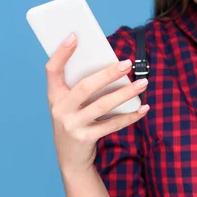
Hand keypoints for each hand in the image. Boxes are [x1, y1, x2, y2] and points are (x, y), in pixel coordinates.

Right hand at [45, 34, 149, 172]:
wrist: (70, 160)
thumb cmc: (74, 123)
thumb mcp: (70, 106)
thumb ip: (82, 88)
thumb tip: (112, 68)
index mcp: (54, 97)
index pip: (52, 70)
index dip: (61, 53)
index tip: (75, 36)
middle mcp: (60, 110)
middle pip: (85, 87)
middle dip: (107, 74)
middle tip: (127, 63)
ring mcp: (72, 125)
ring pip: (102, 106)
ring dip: (125, 93)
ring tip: (143, 83)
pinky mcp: (85, 138)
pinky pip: (112, 125)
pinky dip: (130, 116)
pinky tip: (143, 108)